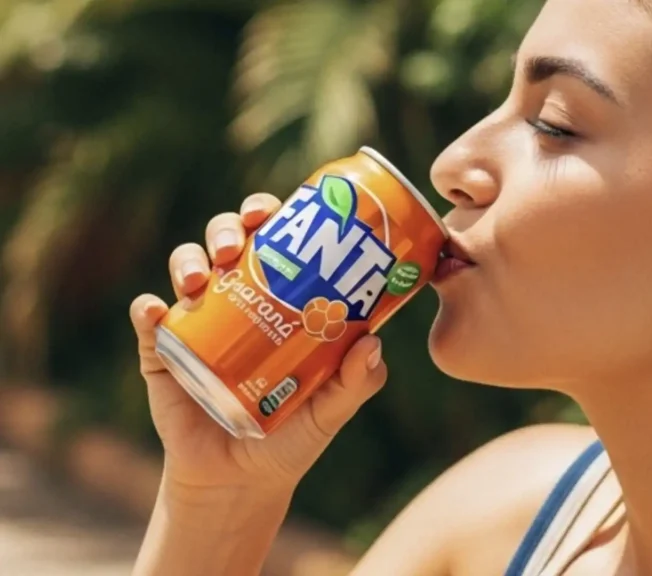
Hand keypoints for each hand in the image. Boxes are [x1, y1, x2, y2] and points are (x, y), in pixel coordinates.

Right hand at [130, 193, 387, 496]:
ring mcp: (196, 321)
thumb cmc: (292, 436)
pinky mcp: (161, 353)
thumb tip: (373, 343)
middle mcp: (235, 298)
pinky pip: (148, 321)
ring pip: (185, 267)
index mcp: (277, 297)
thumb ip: (356, 382)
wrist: (241, 482)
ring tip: (200, 280)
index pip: (272, 240)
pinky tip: (157, 311)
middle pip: (226, 240)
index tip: (274, 211)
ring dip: (187, 261)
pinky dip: (148, 311)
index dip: (270, 214)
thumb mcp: (330, 410)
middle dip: (227, 228)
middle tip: (236, 246)